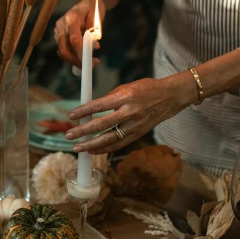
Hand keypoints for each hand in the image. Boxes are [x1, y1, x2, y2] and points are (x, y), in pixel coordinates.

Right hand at [54, 0, 105, 67]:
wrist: (86, 1)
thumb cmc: (93, 7)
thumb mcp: (97, 16)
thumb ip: (94, 30)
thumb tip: (93, 46)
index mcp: (71, 18)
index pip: (74, 39)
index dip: (81, 52)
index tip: (91, 61)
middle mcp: (61, 25)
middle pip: (64, 49)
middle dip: (76, 61)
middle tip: (91, 65)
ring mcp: (58, 31)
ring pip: (63, 52)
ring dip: (76, 60)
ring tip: (92, 60)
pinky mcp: (58, 36)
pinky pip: (65, 49)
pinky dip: (74, 55)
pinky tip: (84, 55)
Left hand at [64, 75, 192, 153]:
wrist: (170, 97)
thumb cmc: (146, 88)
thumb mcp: (126, 87)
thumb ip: (110, 98)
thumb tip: (91, 108)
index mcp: (125, 96)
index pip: (99, 105)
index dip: (84, 111)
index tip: (71, 115)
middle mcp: (129, 112)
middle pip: (102, 125)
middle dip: (83, 131)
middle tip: (69, 134)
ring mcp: (134, 125)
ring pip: (109, 139)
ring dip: (91, 145)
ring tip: (78, 147)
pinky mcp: (138, 134)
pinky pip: (119, 144)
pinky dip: (105, 149)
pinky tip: (93, 151)